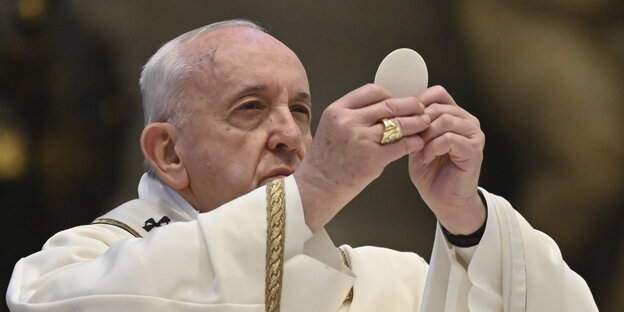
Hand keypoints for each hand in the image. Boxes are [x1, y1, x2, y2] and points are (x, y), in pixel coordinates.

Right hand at [295, 84, 429, 230]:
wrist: (316, 188)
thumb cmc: (324, 162)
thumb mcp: (331, 129)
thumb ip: (353, 117)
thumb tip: (383, 110)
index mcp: (337, 111)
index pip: (372, 91)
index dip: (391, 94)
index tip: (399, 100)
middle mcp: (348, 122)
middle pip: (389, 105)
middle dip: (410, 106)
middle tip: (421, 108)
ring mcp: (360, 140)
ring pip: (399, 124)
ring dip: (416, 123)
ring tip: (424, 124)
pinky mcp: (372, 158)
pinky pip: (401, 145)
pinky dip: (414, 142)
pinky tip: (418, 143)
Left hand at [409, 86, 485, 234]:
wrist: (444, 201)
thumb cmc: (432, 174)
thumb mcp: (416, 143)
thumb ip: (413, 126)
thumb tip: (398, 110)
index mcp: (454, 115)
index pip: (437, 93)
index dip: (417, 103)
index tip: (403, 118)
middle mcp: (467, 121)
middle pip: (439, 106)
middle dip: (418, 121)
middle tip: (408, 137)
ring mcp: (473, 135)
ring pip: (445, 119)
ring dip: (425, 135)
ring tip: (418, 149)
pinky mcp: (474, 150)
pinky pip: (450, 138)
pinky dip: (433, 147)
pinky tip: (426, 157)